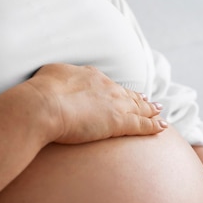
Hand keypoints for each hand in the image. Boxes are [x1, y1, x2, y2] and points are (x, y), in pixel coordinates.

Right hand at [27, 63, 166, 144]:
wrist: (44, 105)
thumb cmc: (41, 92)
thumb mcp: (49, 75)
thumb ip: (58, 78)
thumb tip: (56, 81)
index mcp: (90, 76)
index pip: (109, 85)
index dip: (118, 90)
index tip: (123, 93)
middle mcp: (106, 87)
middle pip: (127, 95)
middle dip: (139, 99)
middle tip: (149, 102)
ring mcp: (115, 104)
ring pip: (139, 108)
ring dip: (150, 110)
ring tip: (159, 112)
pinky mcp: (119, 122)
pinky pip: (142, 124)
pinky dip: (153, 126)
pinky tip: (162, 127)